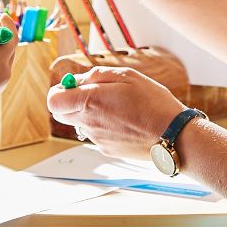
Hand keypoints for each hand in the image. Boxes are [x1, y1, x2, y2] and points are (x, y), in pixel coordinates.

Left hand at [46, 67, 185, 161]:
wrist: (173, 135)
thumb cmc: (152, 103)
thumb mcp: (126, 76)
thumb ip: (96, 76)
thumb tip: (78, 81)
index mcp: (90, 102)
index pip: (54, 101)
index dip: (60, 91)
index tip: (72, 85)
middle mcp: (89, 124)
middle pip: (62, 114)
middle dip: (71, 102)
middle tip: (93, 93)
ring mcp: (97, 139)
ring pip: (80, 123)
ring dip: (90, 113)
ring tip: (118, 106)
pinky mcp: (107, 150)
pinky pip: (96, 134)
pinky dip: (104, 125)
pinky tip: (125, 120)